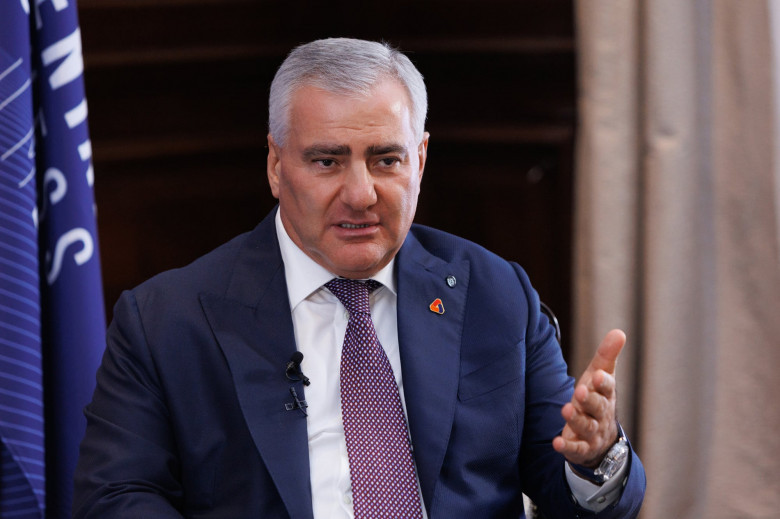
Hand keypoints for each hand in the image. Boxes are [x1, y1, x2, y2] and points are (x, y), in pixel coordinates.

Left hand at [552, 329, 624, 467]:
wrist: (601, 438)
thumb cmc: (597, 399)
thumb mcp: (600, 377)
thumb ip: (607, 356)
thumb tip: (619, 332)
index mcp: (606, 395)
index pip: (608, 388)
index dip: (603, 383)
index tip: (597, 376)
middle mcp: (601, 414)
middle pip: (598, 407)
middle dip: (590, 400)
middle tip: (580, 391)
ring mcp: (592, 433)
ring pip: (587, 427)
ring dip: (577, 420)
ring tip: (566, 410)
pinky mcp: (581, 448)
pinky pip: (576, 449)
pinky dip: (568, 447)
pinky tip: (557, 443)